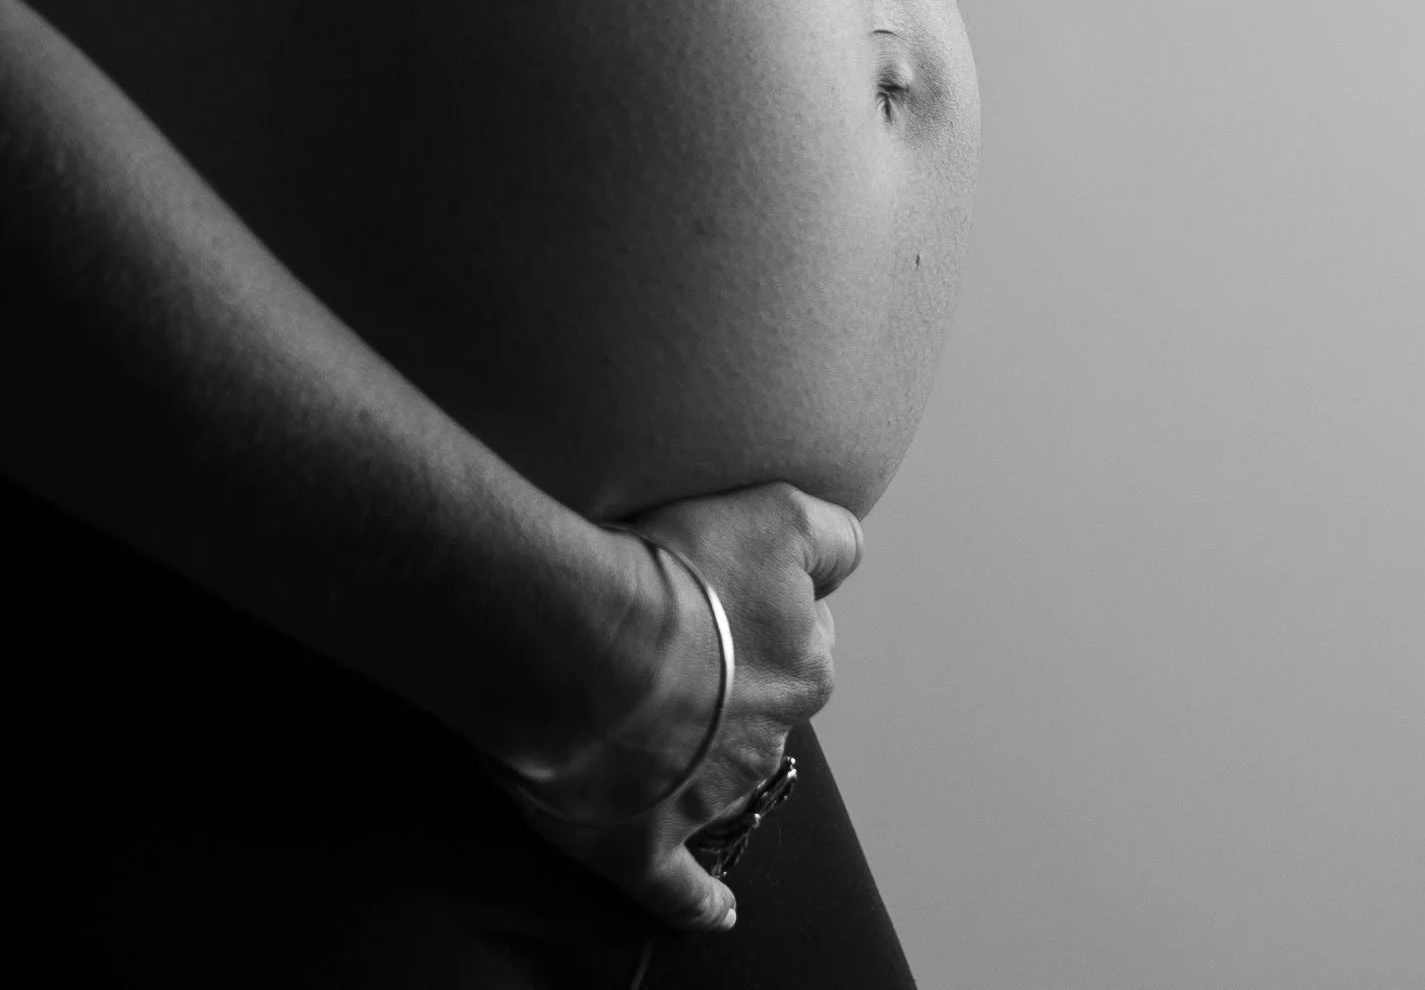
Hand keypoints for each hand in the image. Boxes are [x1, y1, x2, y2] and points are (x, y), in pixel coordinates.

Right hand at [494, 482, 863, 932]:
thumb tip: (846, 561)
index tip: (725, 590)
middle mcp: (767, 737)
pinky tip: (718, 910)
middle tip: (673, 641)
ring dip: (696, 754)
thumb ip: (831, 536)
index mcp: (802, 668)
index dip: (763, 608)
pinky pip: (683, 891)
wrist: (578, 638)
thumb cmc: (669, 569)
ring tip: (635, 706)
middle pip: (762, 705)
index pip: (806, 635)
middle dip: (733, 683)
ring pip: (722, 778)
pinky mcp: (647, 846)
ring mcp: (709, 798)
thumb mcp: (779, 513)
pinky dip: (701, 904)